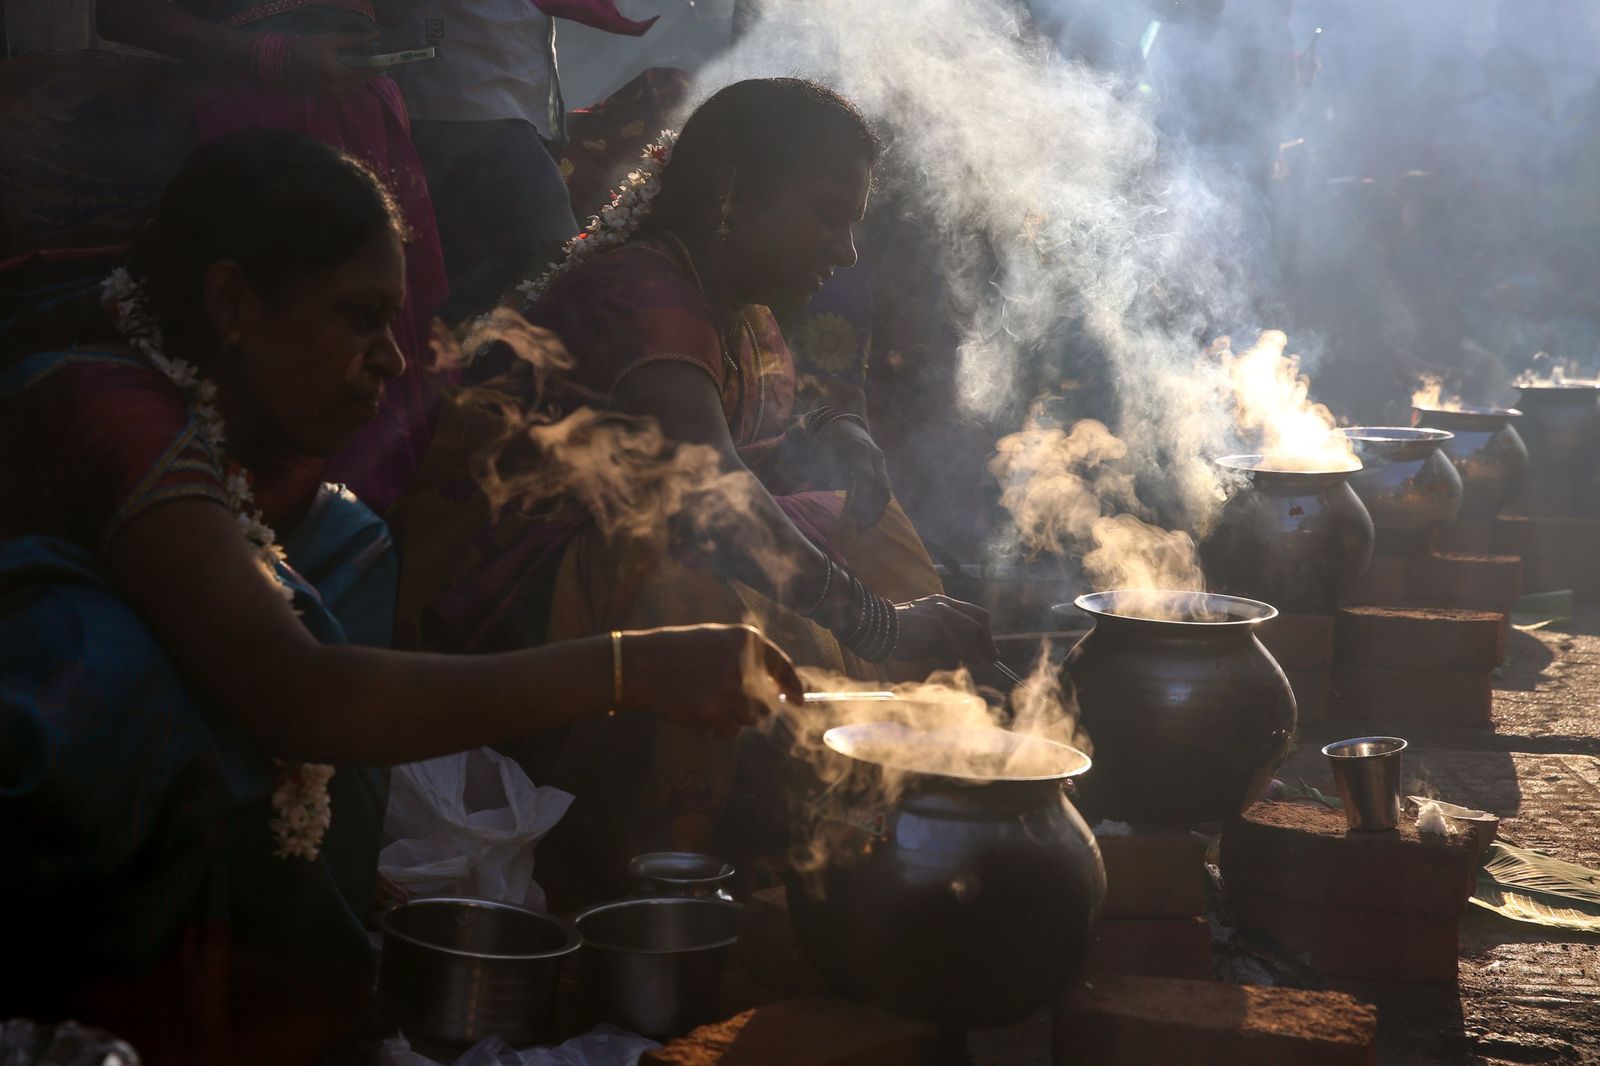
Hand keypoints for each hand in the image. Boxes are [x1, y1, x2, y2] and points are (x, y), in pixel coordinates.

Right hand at [286, 32, 383, 96]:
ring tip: (360, 67)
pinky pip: (345, 92)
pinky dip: (350, 84)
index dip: (376, 67)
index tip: (386, 61)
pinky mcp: (326, 98)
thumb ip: (354, 39)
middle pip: (360, 82)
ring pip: (354, 89)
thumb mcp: (331, 40)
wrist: (284, 62)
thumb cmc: (307, 47)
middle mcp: (334, 87)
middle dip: (368, 73)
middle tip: (374, 62)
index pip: (363, 73)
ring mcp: (330, 95)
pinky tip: (347, 74)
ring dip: (360, 79)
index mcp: (335, 72)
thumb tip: (376, 36)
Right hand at [621, 624, 802, 737]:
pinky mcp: (715, 711)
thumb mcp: (719, 642)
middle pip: (768, 700)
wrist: (644, 665)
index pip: (783, 666)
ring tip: (708, 700)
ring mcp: (730, 688)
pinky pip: (731, 731)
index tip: (799, 700)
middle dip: (754, 706)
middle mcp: (744, 663)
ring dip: (734, 716)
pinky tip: (700, 711)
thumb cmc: (681, 652)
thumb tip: (779, 687)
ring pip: (751, 718)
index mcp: (748, 640)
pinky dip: (719, 727)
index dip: (794, 686)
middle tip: (728, 699)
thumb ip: (750, 659)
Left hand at [811, 419, 890, 530]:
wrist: (845, 420)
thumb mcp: (823, 447)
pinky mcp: (882, 469)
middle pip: (881, 488)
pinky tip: (867, 519)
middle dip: (872, 511)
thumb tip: (835, 490)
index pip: (867, 479)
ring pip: (886, 491)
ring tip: (863, 527)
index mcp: (860, 449)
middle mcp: (875, 455)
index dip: (862, 500)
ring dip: (876, 511)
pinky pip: (884, 490)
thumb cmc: (830, 436)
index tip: (854, 517)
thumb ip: (828, 468)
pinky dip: (876, 506)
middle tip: (860, 528)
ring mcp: (881, 462)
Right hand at [891, 595, 997, 666]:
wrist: (874, 629)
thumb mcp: (924, 632)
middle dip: (987, 643)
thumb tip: (967, 655)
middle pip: (979, 622)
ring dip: (973, 652)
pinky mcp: (937, 626)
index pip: (975, 614)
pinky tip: (947, 663)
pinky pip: (957, 647)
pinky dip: (956, 658)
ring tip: (971, 663)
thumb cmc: (896, 635)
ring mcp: (941, 614)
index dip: (986, 633)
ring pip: (971, 634)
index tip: (990, 650)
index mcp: (942, 603)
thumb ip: (944, 638)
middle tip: (990, 660)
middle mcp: (944, 605)